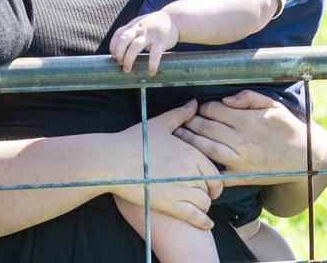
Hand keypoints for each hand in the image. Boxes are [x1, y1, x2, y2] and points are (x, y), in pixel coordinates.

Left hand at [110, 11, 179, 74]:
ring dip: (129, 59)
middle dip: (118, 53)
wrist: (175, 19)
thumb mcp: (141, 24)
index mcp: (134, 25)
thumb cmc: (155, 25)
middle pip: (124, 39)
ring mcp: (150, 34)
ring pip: (135, 46)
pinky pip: (154, 55)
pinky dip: (151, 65)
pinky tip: (151, 72)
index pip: (118, 34)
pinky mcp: (161, 41)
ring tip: (127, 69)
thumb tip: (120, 50)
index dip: (113, 46)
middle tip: (119, 63)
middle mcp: (140, 28)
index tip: (113, 56)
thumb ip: (132, 32)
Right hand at [110, 101, 222, 229]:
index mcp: (190, 152)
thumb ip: (180, 115)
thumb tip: (194, 103)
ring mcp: (180, 189)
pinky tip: (206, 224)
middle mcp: (189, 171)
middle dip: (211, 193)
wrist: (111, 161)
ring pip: (204, 203)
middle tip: (208, 196)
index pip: (214, 170)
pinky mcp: (170, 204)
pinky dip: (203, 222)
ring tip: (200, 208)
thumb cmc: (132, 141)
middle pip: (211, 187)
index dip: (215, 180)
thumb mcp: (159, 124)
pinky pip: (195, 217)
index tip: (212, 184)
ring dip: (204, 207)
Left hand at [176, 90, 308, 187]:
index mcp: (248, 120)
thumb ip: (249, 97)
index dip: (202, 107)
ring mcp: (240, 159)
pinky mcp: (241, 176)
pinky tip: (191, 161)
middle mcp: (242, 139)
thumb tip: (226, 99)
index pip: (214, 110)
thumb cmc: (287, 128)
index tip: (197, 107)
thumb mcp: (273, 105)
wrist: (304, 158)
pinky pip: (217, 172)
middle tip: (181, 119)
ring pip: (206, 148)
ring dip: (188, 140)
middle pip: (206, 127)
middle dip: (191, 121)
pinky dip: (203, 168)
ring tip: (178, 135)